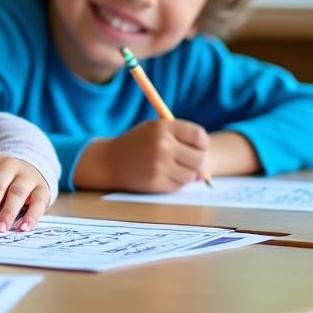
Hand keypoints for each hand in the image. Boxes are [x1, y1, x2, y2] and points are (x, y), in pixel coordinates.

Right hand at [76, 120, 208, 192]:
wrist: (107, 161)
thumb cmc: (136, 144)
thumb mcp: (154, 131)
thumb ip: (181, 142)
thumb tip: (204, 173)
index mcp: (163, 127)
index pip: (199, 137)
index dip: (201, 144)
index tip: (195, 148)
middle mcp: (162, 145)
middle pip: (199, 158)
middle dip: (195, 162)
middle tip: (182, 161)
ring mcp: (159, 164)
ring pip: (191, 175)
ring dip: (185, 174)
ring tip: (169, 168)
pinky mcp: (156, 181)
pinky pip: (179, 185)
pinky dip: (174, 183)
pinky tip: (160, 176)